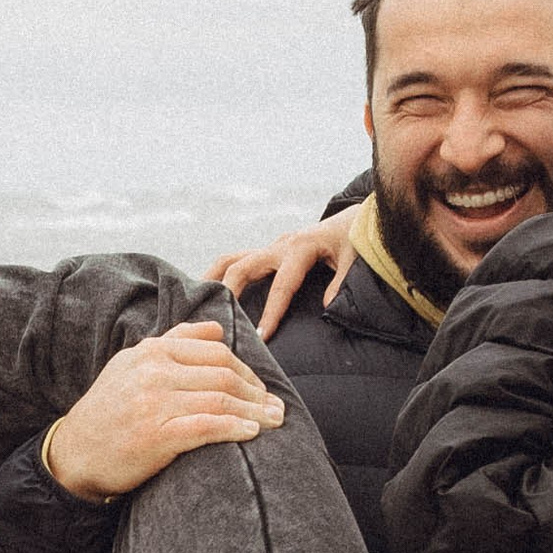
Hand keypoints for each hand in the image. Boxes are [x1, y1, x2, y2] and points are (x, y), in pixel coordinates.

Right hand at [43, 322, 286, 501]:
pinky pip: (208, 425)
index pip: (215, 351)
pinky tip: (251, 433)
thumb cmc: (109, 411)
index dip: (246, 370)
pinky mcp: (157, 434)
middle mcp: (153, 371)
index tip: (260, 388)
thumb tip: (216, 328)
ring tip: (274, 421)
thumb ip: (174, 342)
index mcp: (151, 351)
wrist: (74, 454)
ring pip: (221, 398)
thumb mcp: (133, 365)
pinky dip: (235, 427)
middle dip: (257, 391)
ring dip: (255, 411)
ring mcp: (154, 401)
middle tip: (276, 407)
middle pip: (224, 373)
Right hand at [209, 215, 358, 335]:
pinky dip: (221, 274)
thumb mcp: (353, 258)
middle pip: (242, 266)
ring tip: (197, 303)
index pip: (282, 286)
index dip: (271, 312)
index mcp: (300, 248)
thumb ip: (341, 282)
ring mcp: (271, 247)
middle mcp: (279, 246)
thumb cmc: (354, 238)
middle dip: (228, 293)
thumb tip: (326, 307)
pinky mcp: (269, 250)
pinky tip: (209, 292)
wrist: (354, 217)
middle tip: (216, 320)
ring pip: (231, 259)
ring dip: (213, 279)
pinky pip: (238, 260)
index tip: (260, 336)